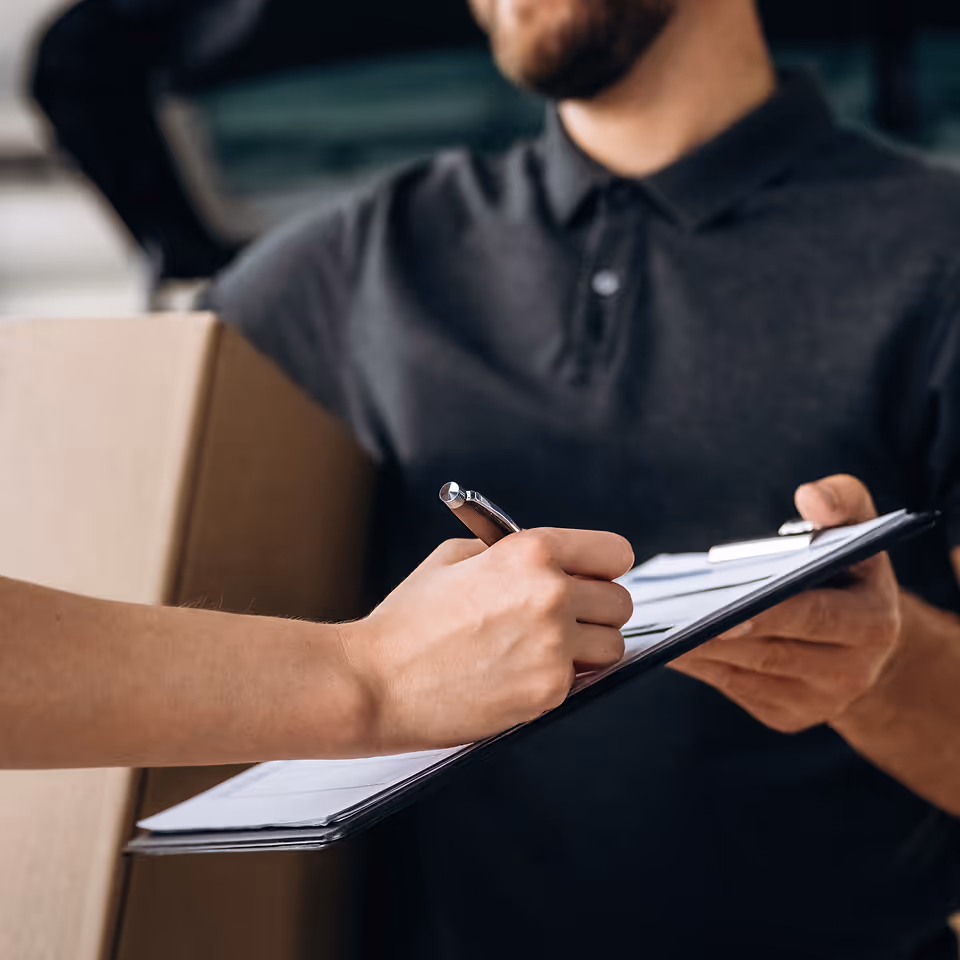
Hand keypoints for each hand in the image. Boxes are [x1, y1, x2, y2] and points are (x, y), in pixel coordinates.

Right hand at [339, 528, 633, 751]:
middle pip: (620, 601)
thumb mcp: (454, 557)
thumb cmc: (408, 620)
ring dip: (587, 648)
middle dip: (596, 610)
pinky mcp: (548, 691)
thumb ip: (509, 551)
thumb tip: (549, 560)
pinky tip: (519, 673)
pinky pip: (582, 681)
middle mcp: (550, 594)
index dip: (603, 566)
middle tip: (564, 618)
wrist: (376, 680)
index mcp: (530, 552)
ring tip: (543, 649)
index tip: (593, 578)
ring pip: (612, 645)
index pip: (614, 552)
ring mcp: (553, 645)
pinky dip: (559, 678)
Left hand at [669, 475, 901, 732]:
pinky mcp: (785, 715)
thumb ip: (842, 501)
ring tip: (654, 624)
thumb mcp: (859, 530)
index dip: (769, 615)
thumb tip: (810, 496)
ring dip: (697, 651)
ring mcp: (817, 701)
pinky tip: (661, 640)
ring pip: (744, 674)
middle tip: (669, 617)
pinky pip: (731, 687)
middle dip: (718, 635)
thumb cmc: (850, 571)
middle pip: (771, 651)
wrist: (868, 644)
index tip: (723, 611)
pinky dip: (695, 664)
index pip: (816, 618)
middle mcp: (851, 671)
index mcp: (873, 623)